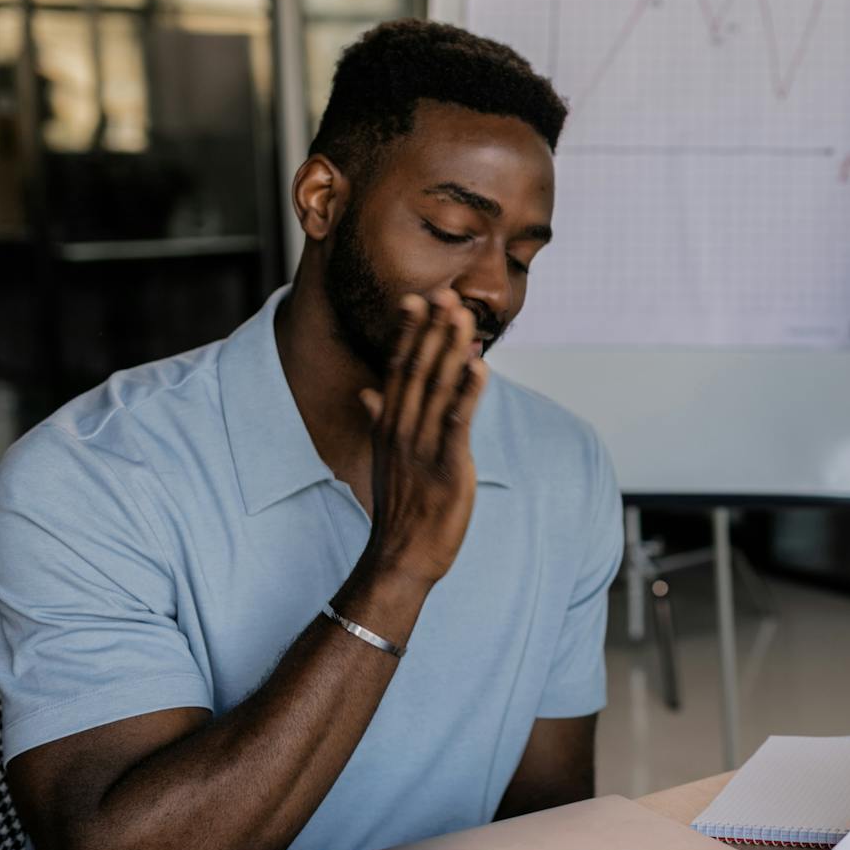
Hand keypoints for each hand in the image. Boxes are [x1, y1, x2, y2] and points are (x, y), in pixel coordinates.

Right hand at [357, 291, 486, 587]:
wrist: (401, 556)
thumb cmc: (400, 508)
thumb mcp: (385, 458)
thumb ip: (380, 420)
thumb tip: (369, 393)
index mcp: (390, 426)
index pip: (398, 369)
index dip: (410, 333)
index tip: (418, 299)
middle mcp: (402, 430)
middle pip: (417, 370)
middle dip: (433, 331)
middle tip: (446, 293)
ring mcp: (422, 448)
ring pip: (437, 390)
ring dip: (452, 351)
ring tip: (464, 318)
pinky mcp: (447, 468)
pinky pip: (458, 424)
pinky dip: (468, 394)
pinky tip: (479, 367)